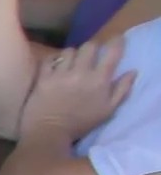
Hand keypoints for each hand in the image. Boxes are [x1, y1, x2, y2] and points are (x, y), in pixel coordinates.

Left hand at [19, 37, 135, 140]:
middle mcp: (81, 73)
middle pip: (89, 46)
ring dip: (72, 55)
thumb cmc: (81, 124)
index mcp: (99, 80)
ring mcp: (60, 74)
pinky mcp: (43, 78)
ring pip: (69, 51)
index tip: (116, 41)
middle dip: (92, 49)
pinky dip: (53, 60)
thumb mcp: (108, 110)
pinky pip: (49, 59)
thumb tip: (132, 71)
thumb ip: (122, 90)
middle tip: (89, 56)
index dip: (116, 42)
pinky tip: (54, 67)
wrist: (49, 133)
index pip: (112, 52)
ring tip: (70, 64)